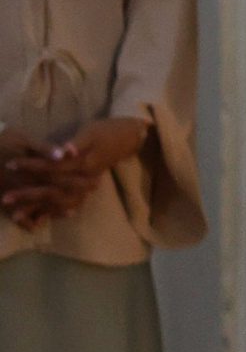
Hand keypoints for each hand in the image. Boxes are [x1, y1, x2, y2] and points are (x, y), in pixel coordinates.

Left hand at [0, 118, 146, 223]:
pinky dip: (52, 213)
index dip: (30, 166)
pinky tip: (37, 219)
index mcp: (81, 164)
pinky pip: (66, 207)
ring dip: (36, 210)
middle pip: (51, 190)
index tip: (10, 165)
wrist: (127, 139)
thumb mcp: (90, 132)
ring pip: (57, 203)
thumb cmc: (106, 132)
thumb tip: (65, 151)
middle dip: (27, 196)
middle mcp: (82, 180)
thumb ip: (77, 144)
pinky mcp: (83, 191)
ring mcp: (84, 188)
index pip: (51, 167)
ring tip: (15, 216)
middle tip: (5, 199)